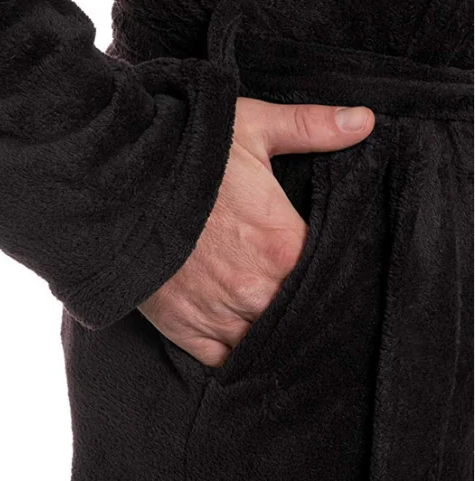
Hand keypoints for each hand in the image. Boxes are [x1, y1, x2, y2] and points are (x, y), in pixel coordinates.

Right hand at [139, 97, 374, 366]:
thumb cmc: (186, 155)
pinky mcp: (188, 330)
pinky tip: (244, 339)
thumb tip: (364, 121)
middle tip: (306, 298)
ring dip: (274, 333)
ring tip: (276, 319)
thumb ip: (312, 129)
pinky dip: (239, 353)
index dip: (334, 275)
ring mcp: (221, 315)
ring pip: (266, 342)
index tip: (332, 271)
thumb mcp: (252, 129)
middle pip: (300, 315)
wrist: (114, 186)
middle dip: (306, 307)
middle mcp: (257, 290)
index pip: (330, 276)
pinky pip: (227, 359)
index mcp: (282, 245)